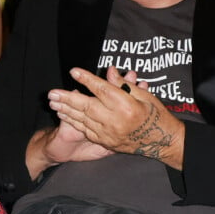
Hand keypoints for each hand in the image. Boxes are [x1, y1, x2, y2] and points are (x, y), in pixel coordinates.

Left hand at [47, 66, 184, 168]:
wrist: (162, 142)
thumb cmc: (155, 114)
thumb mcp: (145, 95)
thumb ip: (123, 84)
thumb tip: (109, 71)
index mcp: (126, 105)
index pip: (101, 89)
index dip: (86, 79)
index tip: (74, 71)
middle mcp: (115, 120)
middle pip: (86, 106)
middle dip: (67, 98)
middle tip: (51, 93)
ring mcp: (109, 133)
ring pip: (83, 119)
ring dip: (66, 111)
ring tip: (52, 103)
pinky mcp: (106, 141)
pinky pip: (86, 130)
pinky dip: (74, 122)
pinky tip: (64, 116)